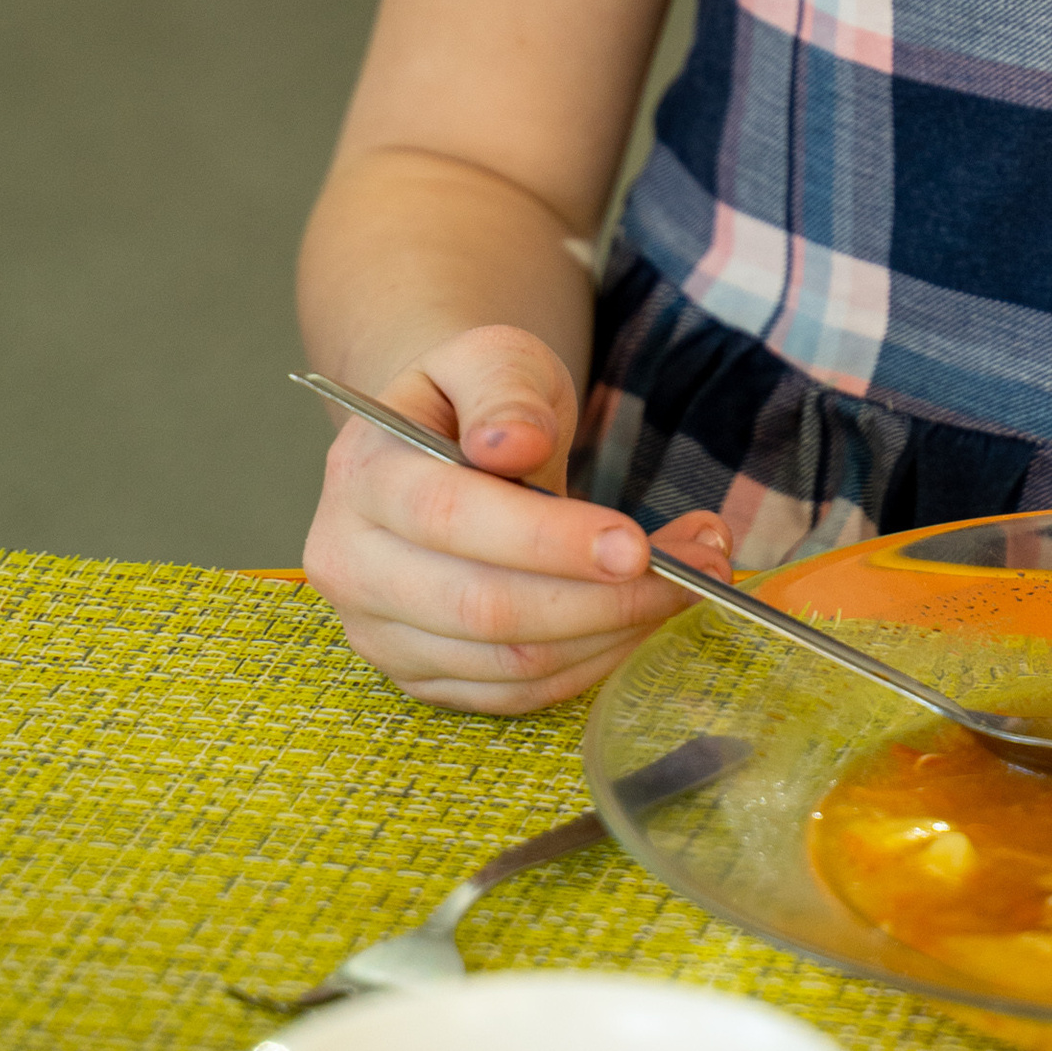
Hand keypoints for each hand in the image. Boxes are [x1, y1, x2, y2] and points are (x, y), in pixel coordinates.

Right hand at [301, 323, 732, 714]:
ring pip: (510, 662)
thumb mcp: (491, 357)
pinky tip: (647, 616)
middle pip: (483, 607)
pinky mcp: (424, 678)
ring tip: (694, 578)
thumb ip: (504, 390)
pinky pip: (519, 693)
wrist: (439, 446)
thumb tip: (510, 442)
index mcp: (360, 475)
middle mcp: (351, 565)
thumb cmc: (473, 398)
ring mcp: (381, 633)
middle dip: (604, 596)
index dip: (547, 539)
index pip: (450, 519)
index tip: (634, 542)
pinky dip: (596, 661)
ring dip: (617, 631)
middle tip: (700, 564)